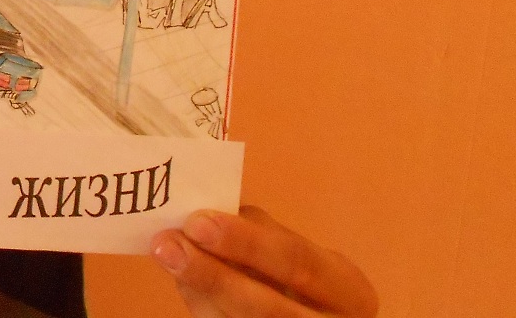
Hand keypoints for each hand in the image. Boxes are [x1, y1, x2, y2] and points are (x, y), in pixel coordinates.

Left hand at [151, 206, 377, 316]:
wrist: (311, 316)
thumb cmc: (302, 277)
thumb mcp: (296, 253)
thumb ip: (260, 234)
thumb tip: (208, 208)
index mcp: (348, 289)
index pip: (298, 261)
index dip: (247, 243)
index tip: (197, 221)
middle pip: (271, 308)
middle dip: (215, 275)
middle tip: (169, 244)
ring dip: (201, 293)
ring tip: (167, 258)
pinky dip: (205, 310)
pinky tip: (184, 285)